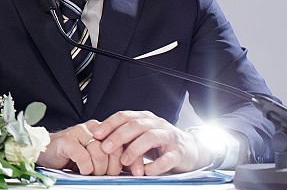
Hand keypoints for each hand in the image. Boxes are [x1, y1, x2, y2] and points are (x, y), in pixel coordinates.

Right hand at [37, 121, 122, 175]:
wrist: (46, 152)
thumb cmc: (71, 156)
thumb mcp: (95, 157)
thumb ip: (110, 158)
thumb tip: (131, 169)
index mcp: (101, 130)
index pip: (122, 143)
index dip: (125, 160)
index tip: (124, 172)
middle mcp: (91, 128)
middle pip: (111, 150)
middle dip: (108, 168)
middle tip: (100, 173)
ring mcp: (78, 132)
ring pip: (99, 152)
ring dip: (96, 168)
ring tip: (89, 171)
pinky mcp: (66, 140)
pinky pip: (83, 156)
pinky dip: (84, 167)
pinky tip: (80, 169)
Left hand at [92, 110, 208, 174]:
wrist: (190, 149)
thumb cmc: (160, 143)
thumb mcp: (141, 136)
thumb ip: (125, 137)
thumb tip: (99, 142)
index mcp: (145, 118)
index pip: (124, 116)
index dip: (109, 124)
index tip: (96, 134)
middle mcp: (157, 124)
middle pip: (135, 125)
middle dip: (118, 136)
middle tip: (106, 148)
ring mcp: (169, 137)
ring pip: (150, 137)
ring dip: (135, 149)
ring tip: (124, 161)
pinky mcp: (179, 152)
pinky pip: (167, 158)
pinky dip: (154, 165)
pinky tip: (144, 171)